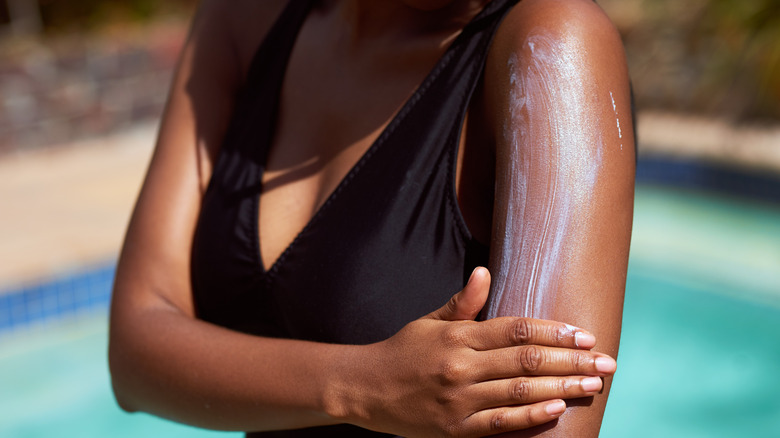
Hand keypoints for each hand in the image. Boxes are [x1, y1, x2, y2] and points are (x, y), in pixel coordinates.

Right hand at [343, 267, 615, 436]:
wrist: (366, 389)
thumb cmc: (402, 351)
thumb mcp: (428, 321)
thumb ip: (462, 302)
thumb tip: (484, 271)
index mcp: (458, 336)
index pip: (516, 330)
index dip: (554, 331)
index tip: (585, 334)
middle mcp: (461, 366)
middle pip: (526, 361)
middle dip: (571, 361)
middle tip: (606, 361)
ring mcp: (459, 400)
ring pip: (519, 391)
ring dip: (562, 387)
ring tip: (594, 384)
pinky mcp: (456, 429)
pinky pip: (500, 422)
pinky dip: (531, 415)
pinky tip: (558, 409)